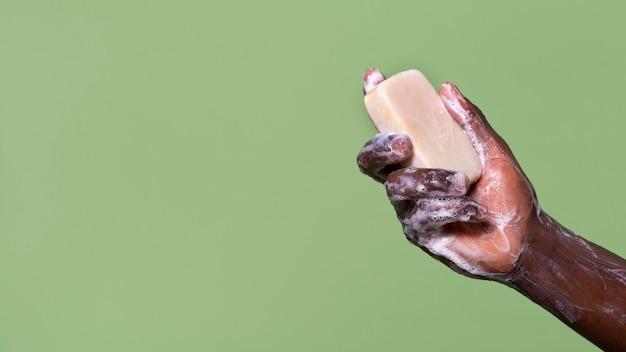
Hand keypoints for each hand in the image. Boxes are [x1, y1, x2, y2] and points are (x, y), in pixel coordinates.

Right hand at [357, 79, 539, 278]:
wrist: (522, 237)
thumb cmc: (507, 193)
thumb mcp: (492, 151)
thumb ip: (470, 123)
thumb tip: (447, 89)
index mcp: (421, 157)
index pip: (389, 127)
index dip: (377, 102)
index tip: (373, 77)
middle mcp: (407, 180)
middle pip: (370, 162)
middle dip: (380, 148)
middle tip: (404, 143)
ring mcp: (410, 208)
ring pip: (399, 187)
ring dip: (432, 180)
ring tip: (465, 183)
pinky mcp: (419, 234)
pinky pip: (422, 215)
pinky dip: (451, 208)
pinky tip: (474, 210)